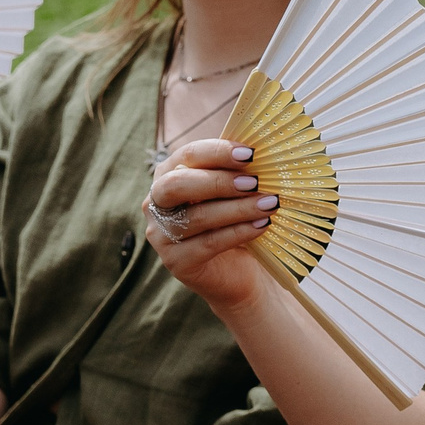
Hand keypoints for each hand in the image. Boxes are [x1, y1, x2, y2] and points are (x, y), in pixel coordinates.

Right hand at [145, 139, 278, 311]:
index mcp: (168, 174)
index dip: (217, 152)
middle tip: (254, 182)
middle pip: (177, 184)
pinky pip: (208, 243)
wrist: (238, 272)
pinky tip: (261, 225)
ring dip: (237, 208)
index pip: (187, 155)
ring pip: (197, 217)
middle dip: (219, 181)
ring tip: (268, 204)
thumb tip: (258, 152)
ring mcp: (161, 235)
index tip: (250, 154)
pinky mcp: (176, 262)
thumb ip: (235, 171)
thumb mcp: (231, 192)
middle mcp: (156, 203)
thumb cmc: (232, 221)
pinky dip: (238, 232)